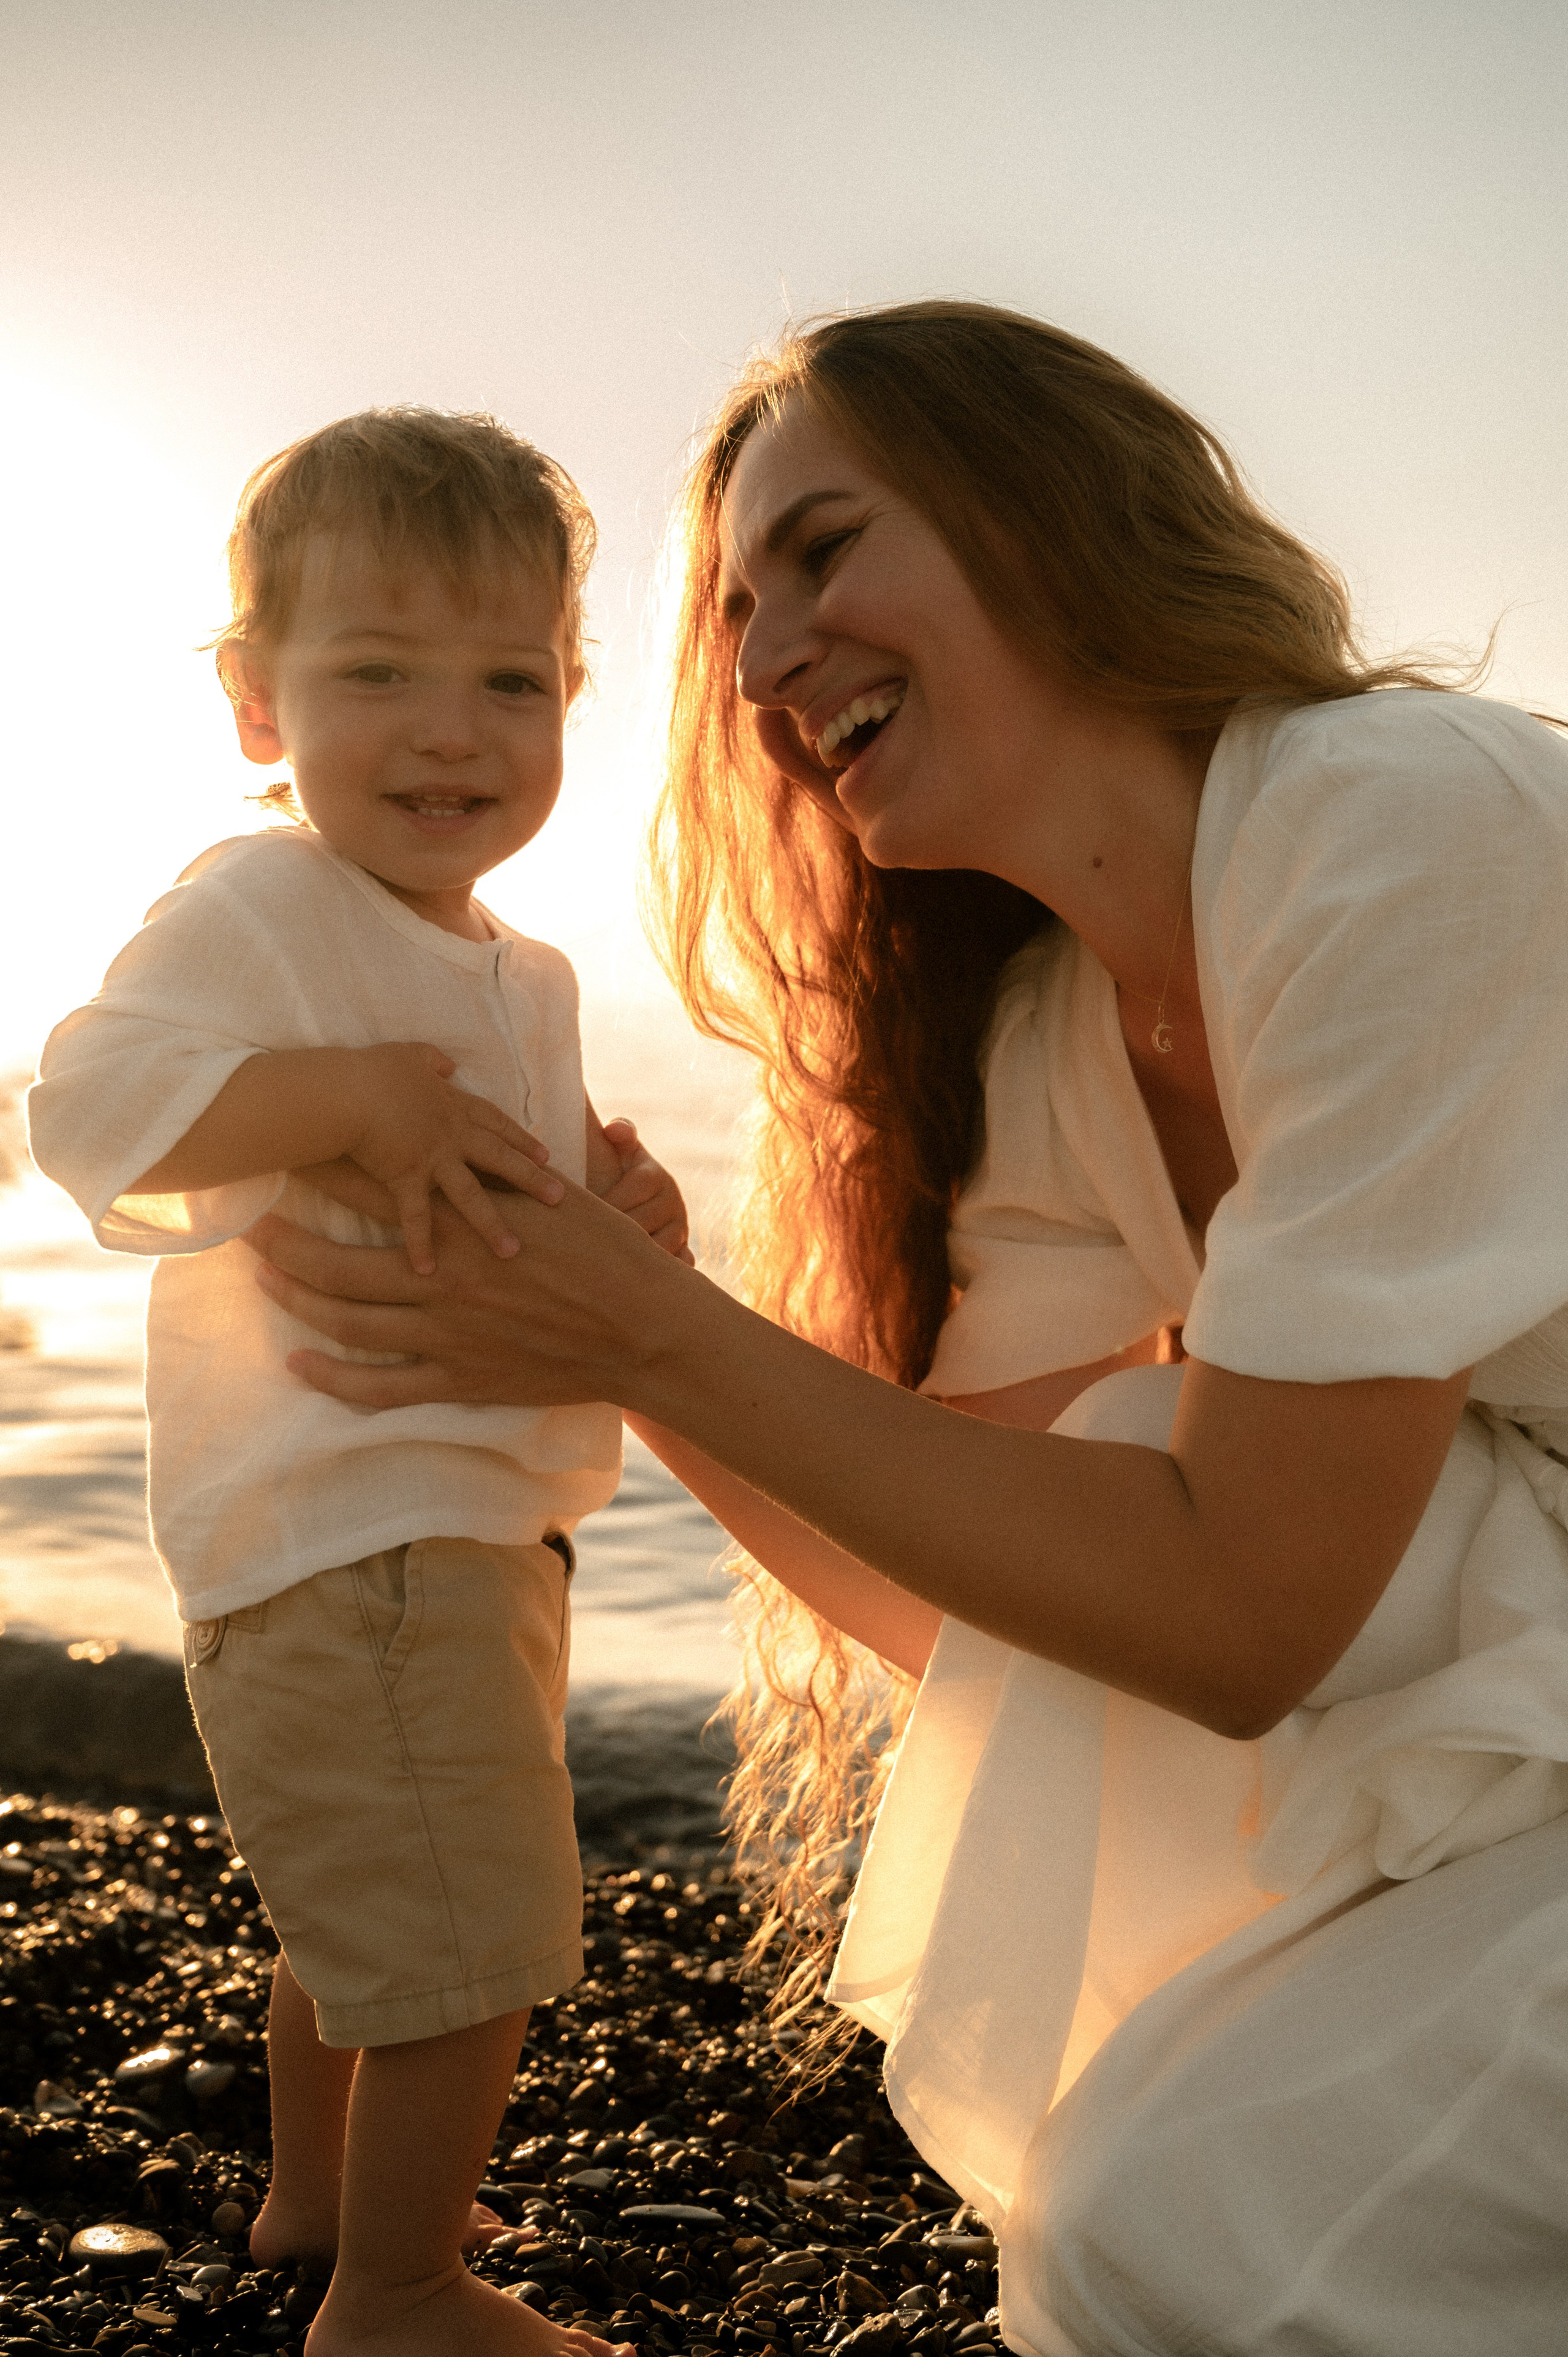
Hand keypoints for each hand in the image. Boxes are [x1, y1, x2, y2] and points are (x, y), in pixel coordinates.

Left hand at [247, 1181, 690, 1409]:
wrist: (644, 1328)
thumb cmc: (608, 1253)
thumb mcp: (550, 1196)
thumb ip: (496, 1177)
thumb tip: (464, 1147)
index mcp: (465, 1224)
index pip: (377, 1191)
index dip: (325, 1174)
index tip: (289, 1156)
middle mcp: (444, 1277)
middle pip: (338, 1260)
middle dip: (284, 1242)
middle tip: (247, 1226)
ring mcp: (447, 1332)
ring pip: (348, 1320)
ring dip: (298, 1299)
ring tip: (265, 1281)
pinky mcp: (460, 1378)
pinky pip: (380, 1386)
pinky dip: (334, 1379)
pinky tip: (300, 1366)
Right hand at [344, 1043, 561, 1274]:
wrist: (347, 1090)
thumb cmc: (372, 1070)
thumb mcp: (408, 1055)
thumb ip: (432, 1060)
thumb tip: (449, 1065)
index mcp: (453, 1106)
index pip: (496, 1124)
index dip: (520, 1139)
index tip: (545, 1155)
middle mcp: (451, 1134)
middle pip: (500, 1158)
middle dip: (531, 1179)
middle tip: (558, 1198)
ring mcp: (432, 1158)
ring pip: (471, 1196)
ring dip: (491, 1225)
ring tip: (512, 1251)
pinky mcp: (405, 1178)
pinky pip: (416, 1218)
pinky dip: (420, 1244)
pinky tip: (428, 1271)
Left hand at [594, 1117, 694, 1262]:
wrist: (634, 1201)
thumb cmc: (616, 1172)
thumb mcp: (621, 1150)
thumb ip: (621, 1133)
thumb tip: (613, 1130)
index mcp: (656, 1175)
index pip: (637, 1186)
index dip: (611, 1199)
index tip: (585, 1210)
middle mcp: (673, 1201)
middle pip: (645, 1221)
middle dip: (616, 1232)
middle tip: (585, 1243)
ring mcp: (680, 1228)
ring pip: (661, 1247)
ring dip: (636, 1257)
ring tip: (604, 1265)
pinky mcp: (683, 1250)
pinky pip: (681, 1264)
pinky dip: (667, 1271)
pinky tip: (640, 1282)